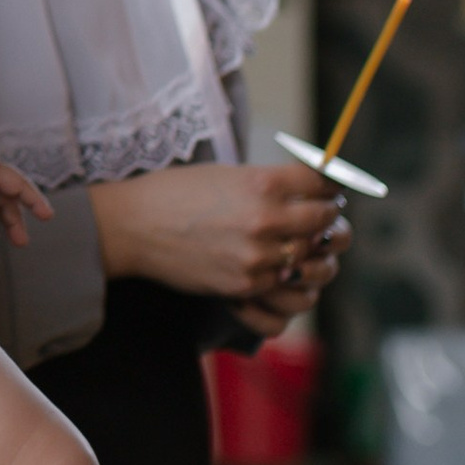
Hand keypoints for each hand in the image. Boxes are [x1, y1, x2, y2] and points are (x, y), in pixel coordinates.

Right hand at [89, 158, 345, 327]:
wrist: (134, 226)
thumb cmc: (178, 192)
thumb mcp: (228, 175)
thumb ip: (271, 184)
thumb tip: (313, 191)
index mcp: (263, 183)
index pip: (324, 186)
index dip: (330, 188)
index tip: (328, 192)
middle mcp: (266, 219)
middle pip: (326, 223)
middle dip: (329, 220)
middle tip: (324, 218)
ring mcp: (257, 257)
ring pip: (315, 261)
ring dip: (317, 255)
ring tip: (308, 249)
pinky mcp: (245, 286)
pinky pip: (289, 289)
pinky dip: (290, 280)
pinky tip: (282, 270)